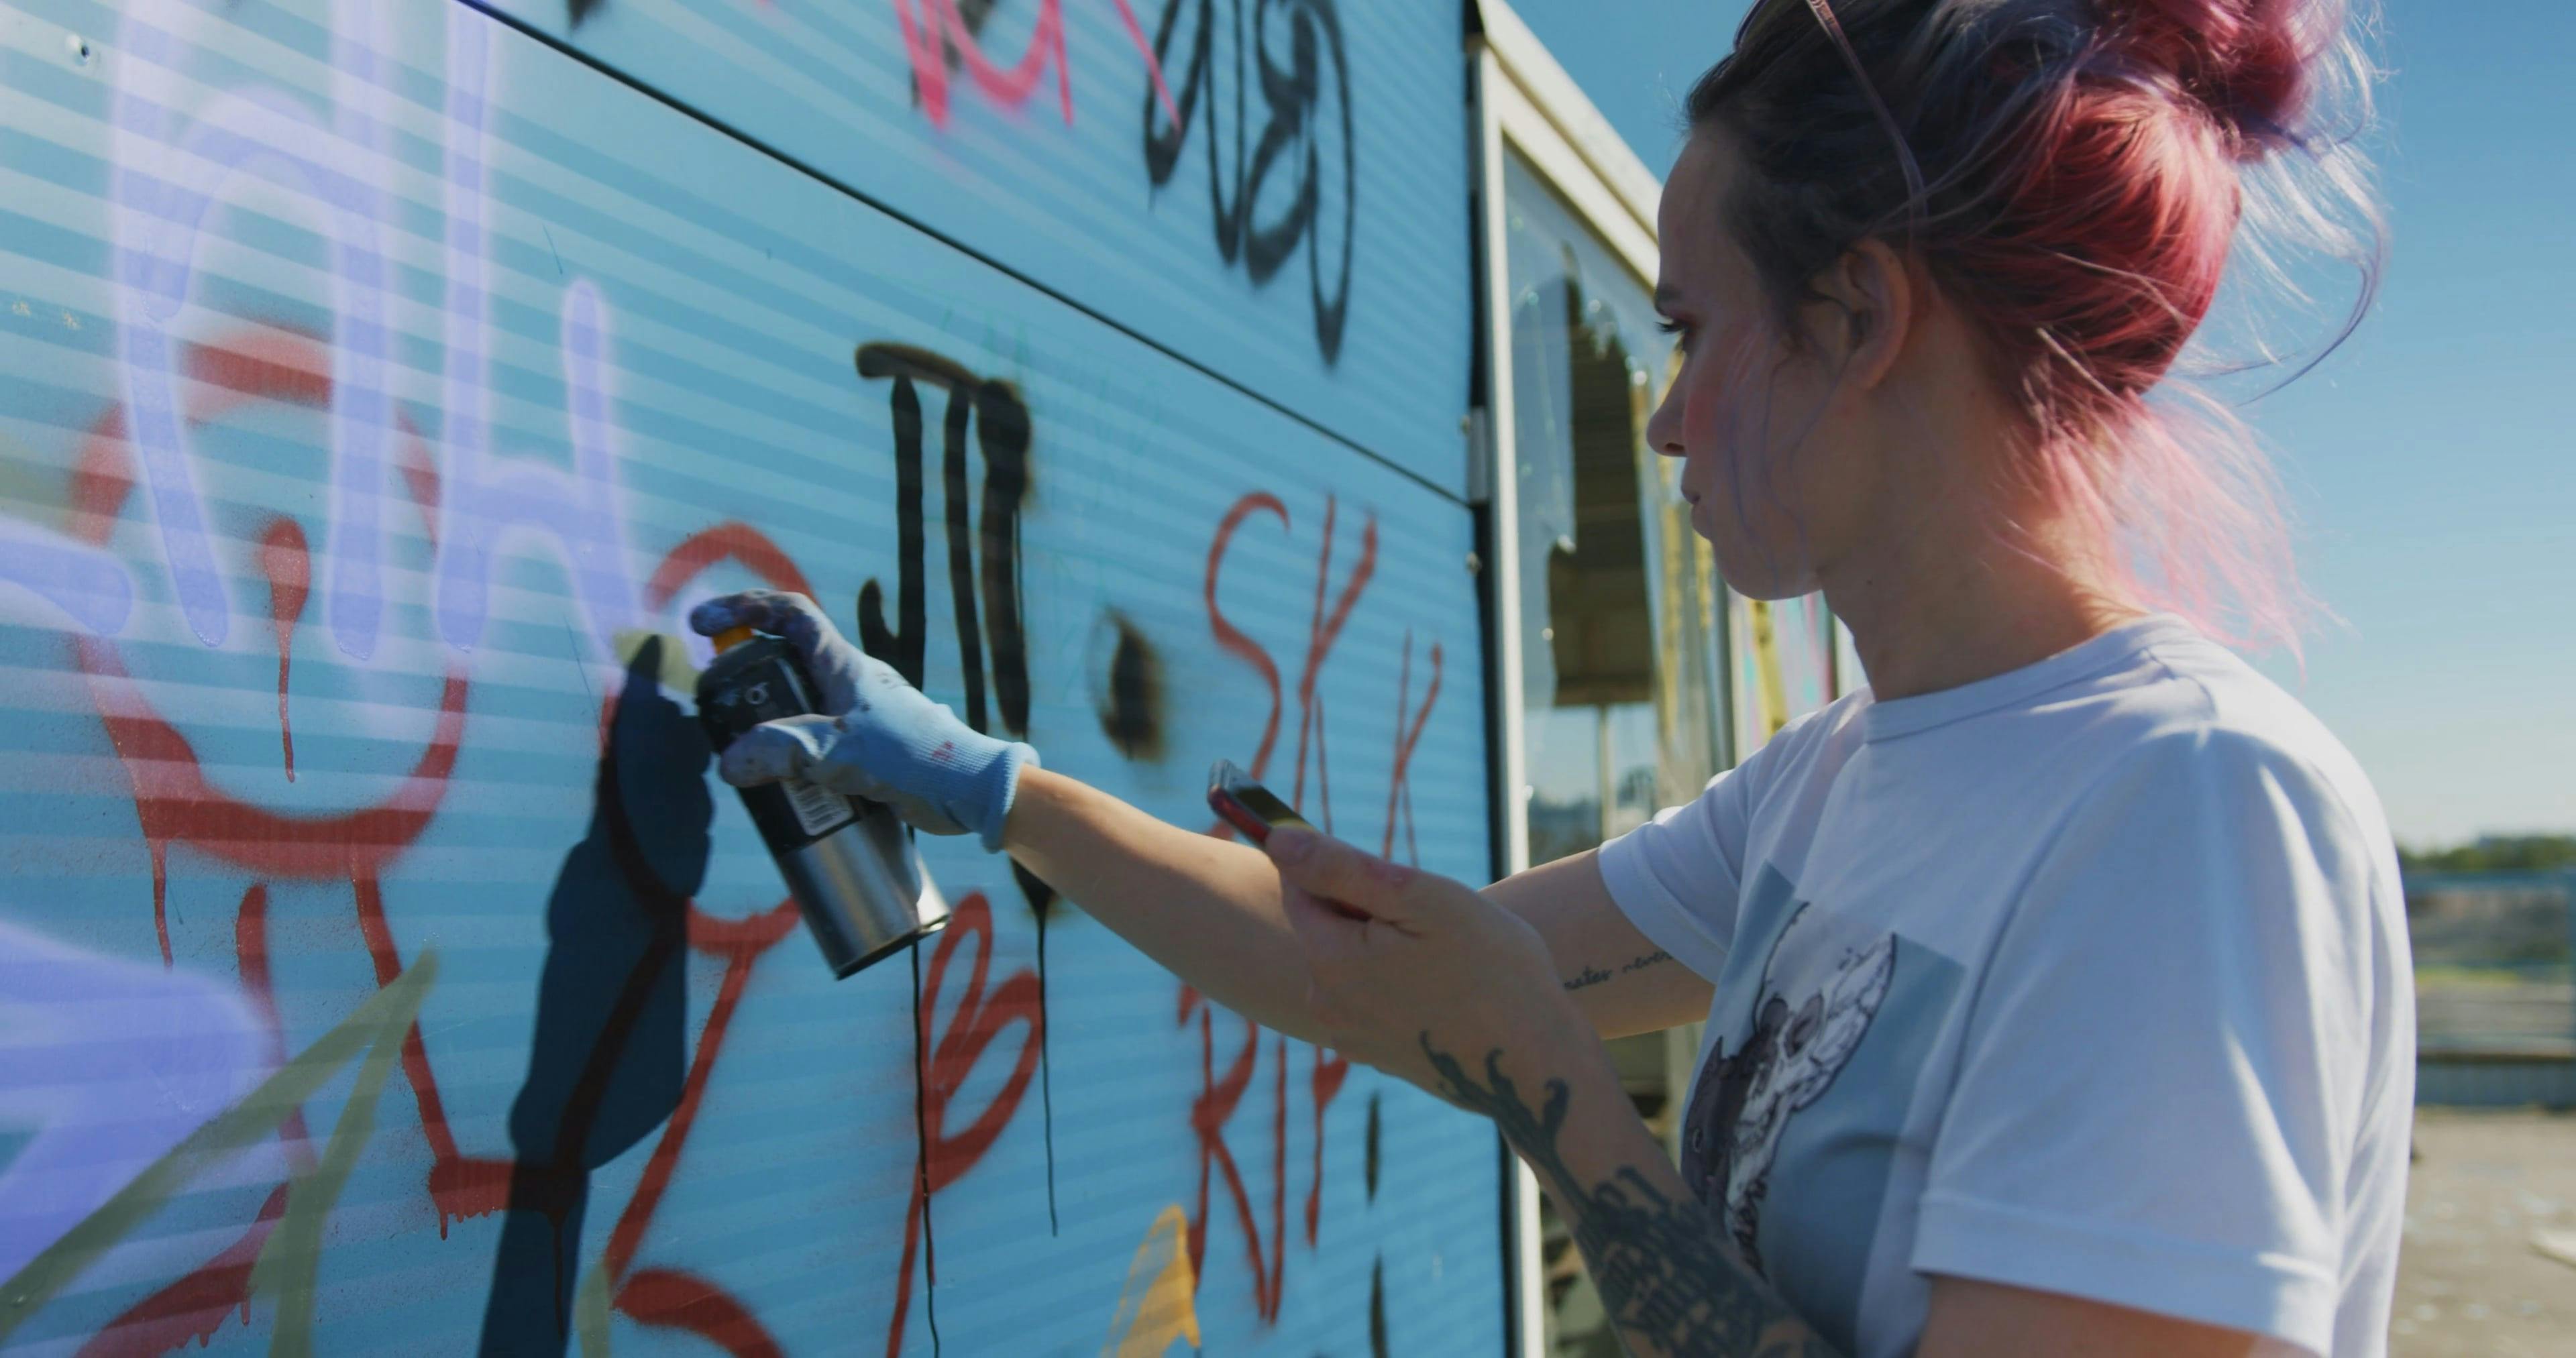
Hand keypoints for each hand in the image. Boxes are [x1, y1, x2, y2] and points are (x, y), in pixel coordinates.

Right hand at [688, 590, 1035, 850]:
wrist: (972, 793)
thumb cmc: (913, 757)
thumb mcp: (838, 752)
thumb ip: (782, 751)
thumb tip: (730, 761)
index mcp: (845, 666)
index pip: (791, 615)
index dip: (745, 609)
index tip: (704, 624)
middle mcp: (852, 683)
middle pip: (786, 665)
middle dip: (747, 683)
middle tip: (719, 710)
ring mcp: (862, 716)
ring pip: (800, 710)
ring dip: (769, 729)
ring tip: (746, 761)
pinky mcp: (869, 750)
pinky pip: (818, 745)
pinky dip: (793, 759)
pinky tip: (783, 787)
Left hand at [1264, 827, 1577, 1102]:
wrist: (1538, 1065)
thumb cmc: (1492, 970)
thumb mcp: (1420, 899)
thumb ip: (1342, 868)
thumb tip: (1277, 841)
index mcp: (1329, 961)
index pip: (1301, 889)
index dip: (1339, 866)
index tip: (1386, 872)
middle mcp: (1327, 1005)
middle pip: (1329, 929)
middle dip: (1370, 912)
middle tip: (1433, 923)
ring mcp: (1352, 1038)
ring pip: (1354, 965)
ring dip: (1387, 949)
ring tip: (1447, 961)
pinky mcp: (1379, 1058)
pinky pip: (1374, 1000)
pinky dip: (1400, 986)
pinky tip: (1447, 994)